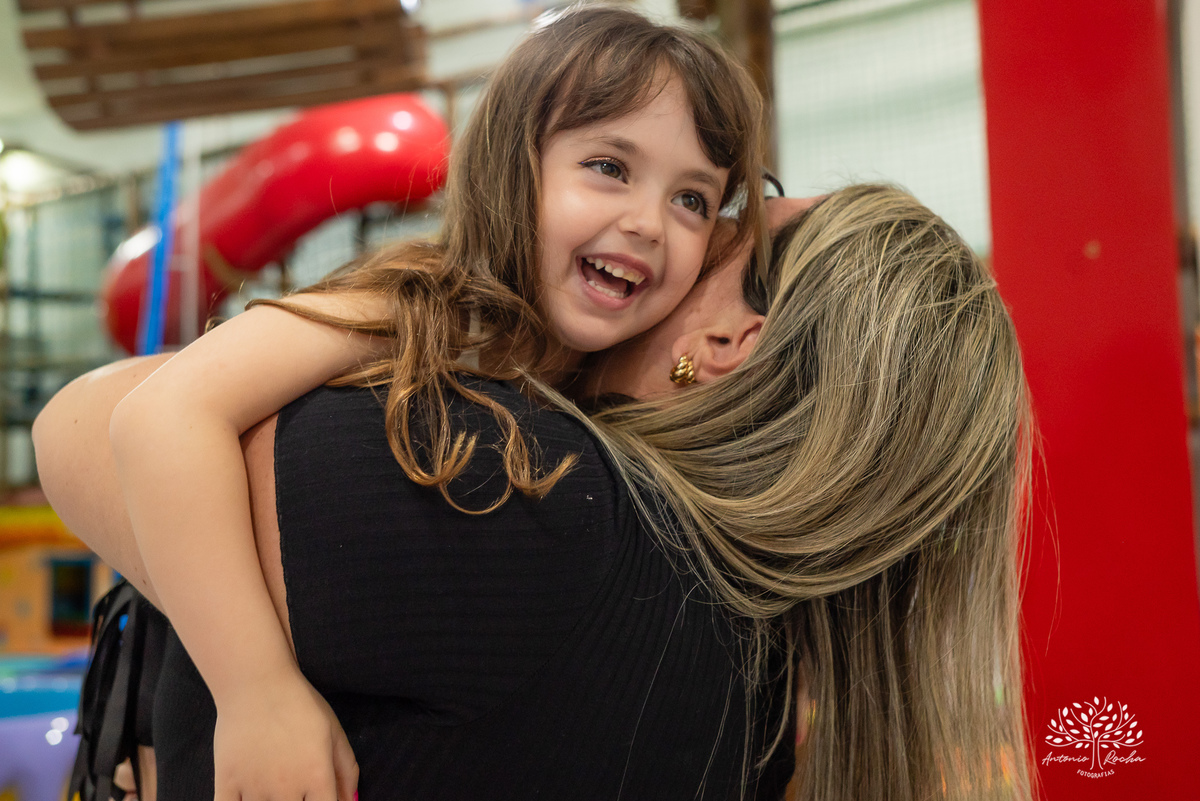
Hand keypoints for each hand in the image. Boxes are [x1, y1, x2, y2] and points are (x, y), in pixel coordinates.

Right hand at [213, 670, 356, 800]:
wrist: (256, 683)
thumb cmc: (299, 705)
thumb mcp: (334, 732)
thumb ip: (347, 770)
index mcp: (316, 776)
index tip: (319, 797)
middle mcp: (287, 788)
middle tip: (295, 789)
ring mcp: (255, 789)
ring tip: (274, 788)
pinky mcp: (226, 784)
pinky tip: (247, 798)